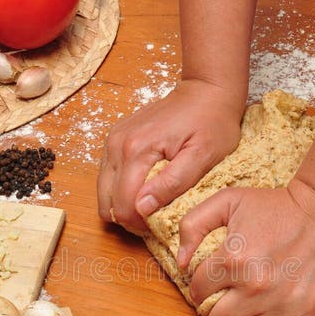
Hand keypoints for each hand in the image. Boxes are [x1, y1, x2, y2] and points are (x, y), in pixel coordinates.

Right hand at [97, 79, 243, 232]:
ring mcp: (113, 140)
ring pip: (103, 191)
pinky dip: (121, 188)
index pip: (123, 205)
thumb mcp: (203, 156)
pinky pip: (108, 175)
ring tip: (150, 202)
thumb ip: (172, 183)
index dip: (139, 223)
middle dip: (128, 217)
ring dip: (122, 203)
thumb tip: (143, 207)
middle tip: (155, 217)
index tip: (161, 223)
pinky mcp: (115, 139)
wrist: (206, 91)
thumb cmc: (211, 123)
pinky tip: (144, 186)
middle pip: (106, 202)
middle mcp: (117, 145)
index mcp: (137, 150)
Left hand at [176, 178, 314, 315]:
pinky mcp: (313, 311)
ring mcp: (284, 303)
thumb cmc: (276, 205)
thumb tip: (180, 261)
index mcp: (231, 261)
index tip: (211, 286)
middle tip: (227, 309)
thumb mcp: (228, 201)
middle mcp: (254, 287)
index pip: (197, 292)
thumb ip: (194, 225)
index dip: (200, 289)